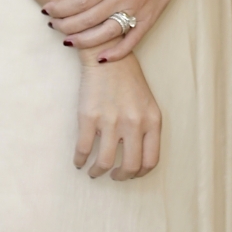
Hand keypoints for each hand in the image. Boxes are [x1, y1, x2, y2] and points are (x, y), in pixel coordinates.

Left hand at [45, 0, 203, 60]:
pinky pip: (131, 42)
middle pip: (90, 18)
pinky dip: (116, 54)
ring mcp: (137, 12)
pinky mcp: (147, 22)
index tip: (47, 10)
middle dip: (67, 25)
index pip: (82, 0)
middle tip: (52, 25)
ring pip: (107, 33)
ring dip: (84, 41)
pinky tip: (100, 59)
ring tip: (67, 41)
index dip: (62, 7)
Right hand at [75, 49, 160, 178]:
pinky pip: (84, 150)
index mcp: (151, 120)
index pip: (150, 160)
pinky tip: (79, 161)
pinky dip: (80, 160)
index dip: (140, 173)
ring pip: (105, 163)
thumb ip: (146, 128)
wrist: (107, 55)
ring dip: (98, 172)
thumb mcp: (147, 102)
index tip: (131, 173)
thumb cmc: (128, 79)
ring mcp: (111, 120)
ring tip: (95, 171)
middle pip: (130, 166)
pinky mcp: (89, 117)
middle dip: (120, 176)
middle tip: (114, 175)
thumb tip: (137, 159)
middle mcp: (133, 122)